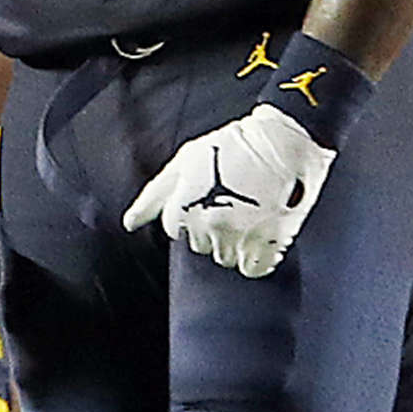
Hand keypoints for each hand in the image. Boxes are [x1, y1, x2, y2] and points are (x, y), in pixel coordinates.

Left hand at [122, 105, 329, 277]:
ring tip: (247, 214)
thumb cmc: (231, 146)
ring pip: (226, 258)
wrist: (283, 142)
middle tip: (229, 203)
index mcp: (186, 206)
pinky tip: (259, 234)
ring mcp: (240, 237)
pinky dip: (256, 257)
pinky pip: (253, 269)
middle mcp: (210, 225)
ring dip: (233, 243)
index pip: (176, 230)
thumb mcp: (185, 161)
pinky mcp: (270, 245)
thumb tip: (129, 224)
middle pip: (201, 246)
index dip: (190, 213)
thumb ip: (154, 196)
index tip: (207, 197)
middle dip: (211, 228)